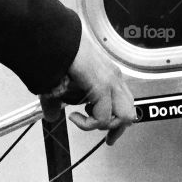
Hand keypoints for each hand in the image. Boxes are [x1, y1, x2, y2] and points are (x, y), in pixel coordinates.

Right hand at [42, 26, 136, 144]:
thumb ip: (58, 103)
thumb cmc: (57, 58)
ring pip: (123, 116)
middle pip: (130, 112)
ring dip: (103, 125)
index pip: (125, 104)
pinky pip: (102, 117)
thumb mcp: (60, 86)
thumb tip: (52, 116)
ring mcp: (110, 82)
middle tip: (106, 139)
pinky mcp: (102, 87)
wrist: (54, 43)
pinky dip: (87, 124)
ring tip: (83, 119)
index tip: (109, 136)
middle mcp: (114, 79)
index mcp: (109, 77)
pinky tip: (74, 117)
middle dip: (118, 129)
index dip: (118, 123)